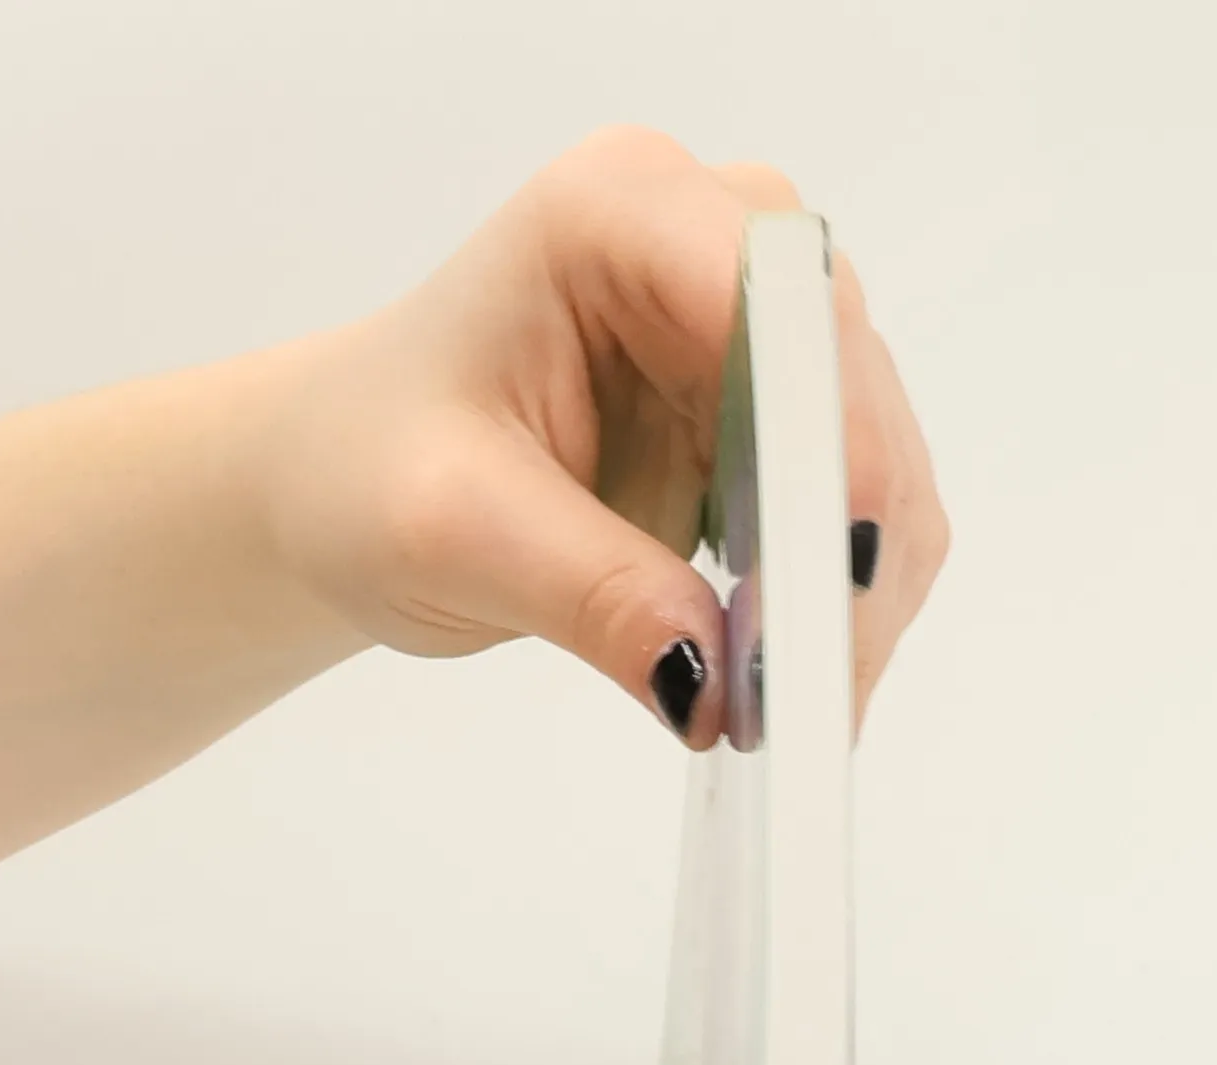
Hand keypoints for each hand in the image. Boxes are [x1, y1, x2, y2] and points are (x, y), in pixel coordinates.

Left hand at [262, 126, 949, 747]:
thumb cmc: (362, 473)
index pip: (776, 302)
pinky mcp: (772, 407)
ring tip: (795, 699)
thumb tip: (717, 682)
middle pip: (850, 378)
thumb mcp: (454, 534)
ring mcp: (752, 323)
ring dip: (858, 581)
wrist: (340, 487)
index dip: (831, 435)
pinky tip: (787, 662)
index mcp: (618, 214)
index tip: (840, 571)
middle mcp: (709, 239)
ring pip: (876, 450)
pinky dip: (840, 591)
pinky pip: (855, 500)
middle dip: (848, 534)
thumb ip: (592, 594)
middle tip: (812, 687)